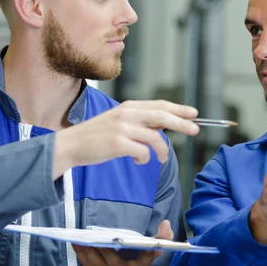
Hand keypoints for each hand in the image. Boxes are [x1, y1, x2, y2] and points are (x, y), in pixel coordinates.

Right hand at [53, 100, 199, 177]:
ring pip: (155, 137)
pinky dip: (145, 159)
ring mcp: (122, 128)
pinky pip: (143, 152)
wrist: (71, 145)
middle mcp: (127, 114)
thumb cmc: (97, 136)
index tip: (193, 113)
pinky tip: (140, 161)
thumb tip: (164, 125)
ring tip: (161, 159)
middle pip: (162, 116)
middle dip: (182, 123)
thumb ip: (139, 121)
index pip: (159, 105)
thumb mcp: (119, 122)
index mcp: (128, 107)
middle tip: (195, 130)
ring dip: (162, 150)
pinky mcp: (118, 143)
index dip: (178, 109)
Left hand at [73, 220, 173, 265]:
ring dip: (87, 247)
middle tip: (98, 232)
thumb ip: (161, 238)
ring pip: (95, 259)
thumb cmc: (136, 264)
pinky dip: (80, 251)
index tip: (145, 241)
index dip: (147, 249)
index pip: (145, 257)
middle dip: (104, 245)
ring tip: (81, 234)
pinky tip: (76, 241)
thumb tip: (166, 223)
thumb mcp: (150, 254)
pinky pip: (85, 262)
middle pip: (112, 257)